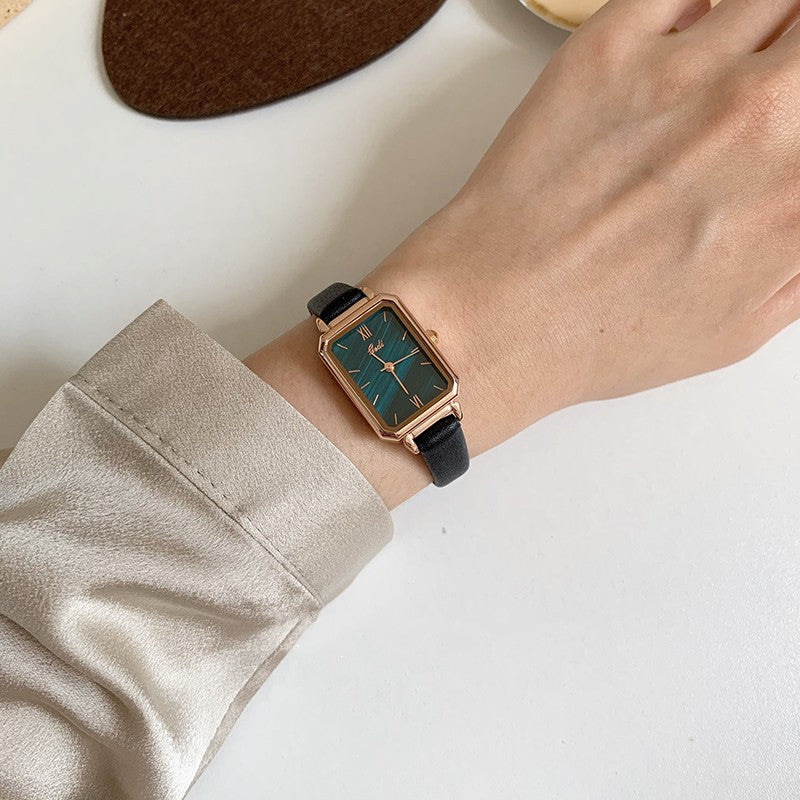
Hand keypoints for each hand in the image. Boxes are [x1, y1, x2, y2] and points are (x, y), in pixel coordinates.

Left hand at [368, 0, 799, 452]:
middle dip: (792, 57)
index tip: (785, 125)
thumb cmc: (598, 333)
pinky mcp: (609, 49)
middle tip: (765, 86)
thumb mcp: (737, 328)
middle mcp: (758, 120)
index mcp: (797, 197)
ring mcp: (683, 74)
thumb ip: (798, 258)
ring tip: (713, 75)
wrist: (498, 313)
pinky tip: (675, 46)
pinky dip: (690, 8)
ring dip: (755, 28)